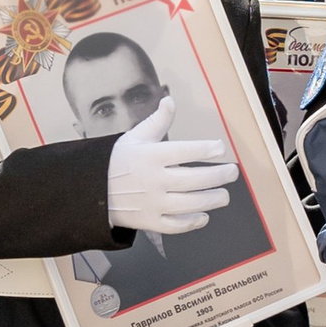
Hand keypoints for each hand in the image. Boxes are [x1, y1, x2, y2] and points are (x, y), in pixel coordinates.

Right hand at [107, 102, 239, 235]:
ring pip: (189, 204)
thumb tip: (170, 101)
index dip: (206, 149)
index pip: (185, 151)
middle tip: (233, 173)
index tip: (220, 149)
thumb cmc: (118, 160)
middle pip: (194, 179)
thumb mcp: (135, 137)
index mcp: (150, 156)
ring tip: (224, 195)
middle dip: (219, 176)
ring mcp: (152, 203)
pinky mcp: (149, 222)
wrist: (92, 190)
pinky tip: (203, 215)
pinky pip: (176, 225)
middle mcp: (153, 180)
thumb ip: (157, 121)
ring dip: (212, 200)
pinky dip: (192, 222)